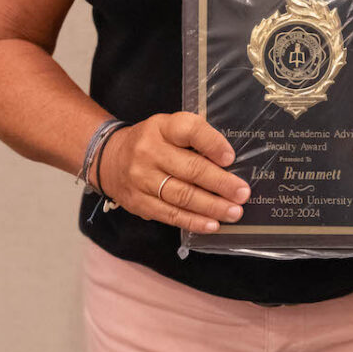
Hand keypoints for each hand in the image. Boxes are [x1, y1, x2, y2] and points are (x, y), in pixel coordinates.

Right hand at [99, 113, 250, 233]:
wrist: (109, 159)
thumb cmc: (152, 142)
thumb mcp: (169, 128)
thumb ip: (195, 138)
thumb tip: (228, 162)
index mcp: (161, 127)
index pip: (189, 130)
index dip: (212, 144)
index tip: (230, 158)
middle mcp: (149, 151)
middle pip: (190, 169)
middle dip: (220, 183)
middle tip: (242, 193)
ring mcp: (141, 179)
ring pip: (182, 196)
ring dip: (212, 206)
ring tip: (233, 212)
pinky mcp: (138, 203)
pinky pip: (170, 215)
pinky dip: (193, 221)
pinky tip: (212, 224)